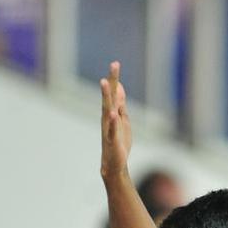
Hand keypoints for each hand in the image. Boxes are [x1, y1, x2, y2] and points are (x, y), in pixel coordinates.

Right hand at [99, 61, 132, 180]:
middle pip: (109, 96)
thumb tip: (120, 87)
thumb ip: (121, 104)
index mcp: (111, 112)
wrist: (113, 164)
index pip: (113, 93)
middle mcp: (107, 117)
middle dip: (111, 80)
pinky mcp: (111, 140)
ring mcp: (108, 128)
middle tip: (113, 64)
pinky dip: (112, 121)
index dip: (114, 79)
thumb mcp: (122, 119)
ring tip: (105, 82)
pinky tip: (114, 113)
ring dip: (107, 96)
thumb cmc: (118, 141)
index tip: (115, 63)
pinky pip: (111, 129)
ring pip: (107, 109)